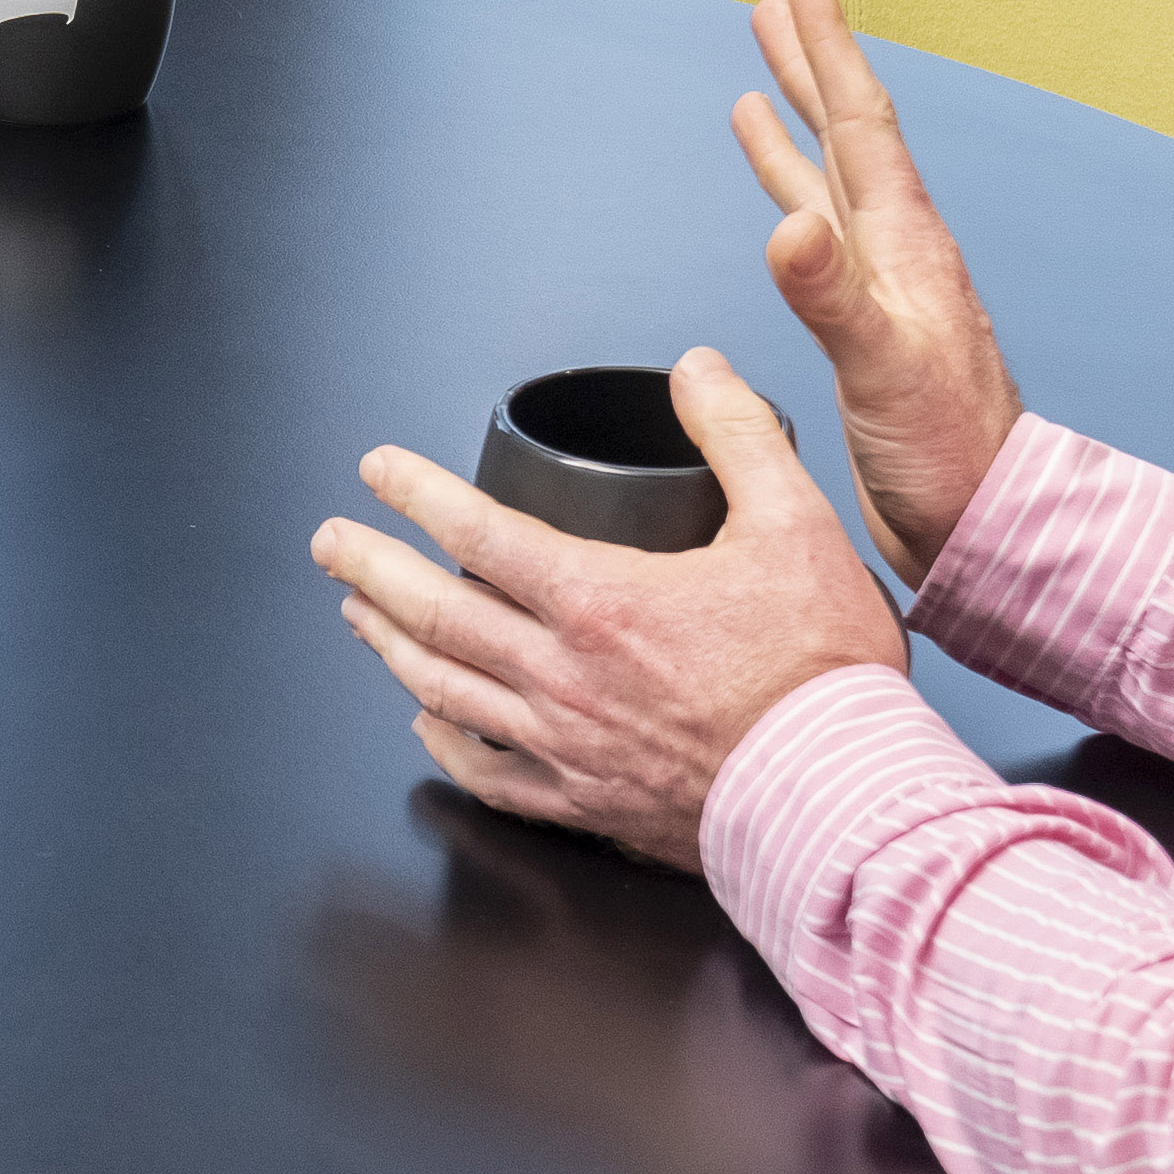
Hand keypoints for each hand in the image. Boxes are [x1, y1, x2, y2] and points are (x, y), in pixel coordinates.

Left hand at [313, 345, 905, 863]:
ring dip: (388, 644)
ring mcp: (564, 745)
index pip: (475, 531)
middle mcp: (562, 675)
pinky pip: (487, 772)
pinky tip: (426, 721)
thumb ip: (741, 435)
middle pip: (433, 612)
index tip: (377, 470)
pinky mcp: (584, 803)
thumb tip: (699, 370)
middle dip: (370, 567)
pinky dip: (444, 742)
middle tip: (331, 542)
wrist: (842, 798)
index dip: (414, 494)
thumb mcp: (797, 525)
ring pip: (443, 689)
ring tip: (356, 614)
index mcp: (600, 600)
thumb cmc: (823, 675)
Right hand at [734, 0, 1019, 567]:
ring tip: (765, 76)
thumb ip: (833, 296)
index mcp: (903, 246)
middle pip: (846, 134)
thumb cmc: (949, 456)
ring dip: (796, 125)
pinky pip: (820, 239)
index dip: (827, 48)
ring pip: (829, 181)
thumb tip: (788, 221)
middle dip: (812, 63)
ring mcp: (880, 290)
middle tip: (779, 0)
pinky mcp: (864, 330)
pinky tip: (780, 199)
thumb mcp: (884, 369)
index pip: (860, 123)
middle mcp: (895, 253)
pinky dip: (794, 199)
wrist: (985, 525)